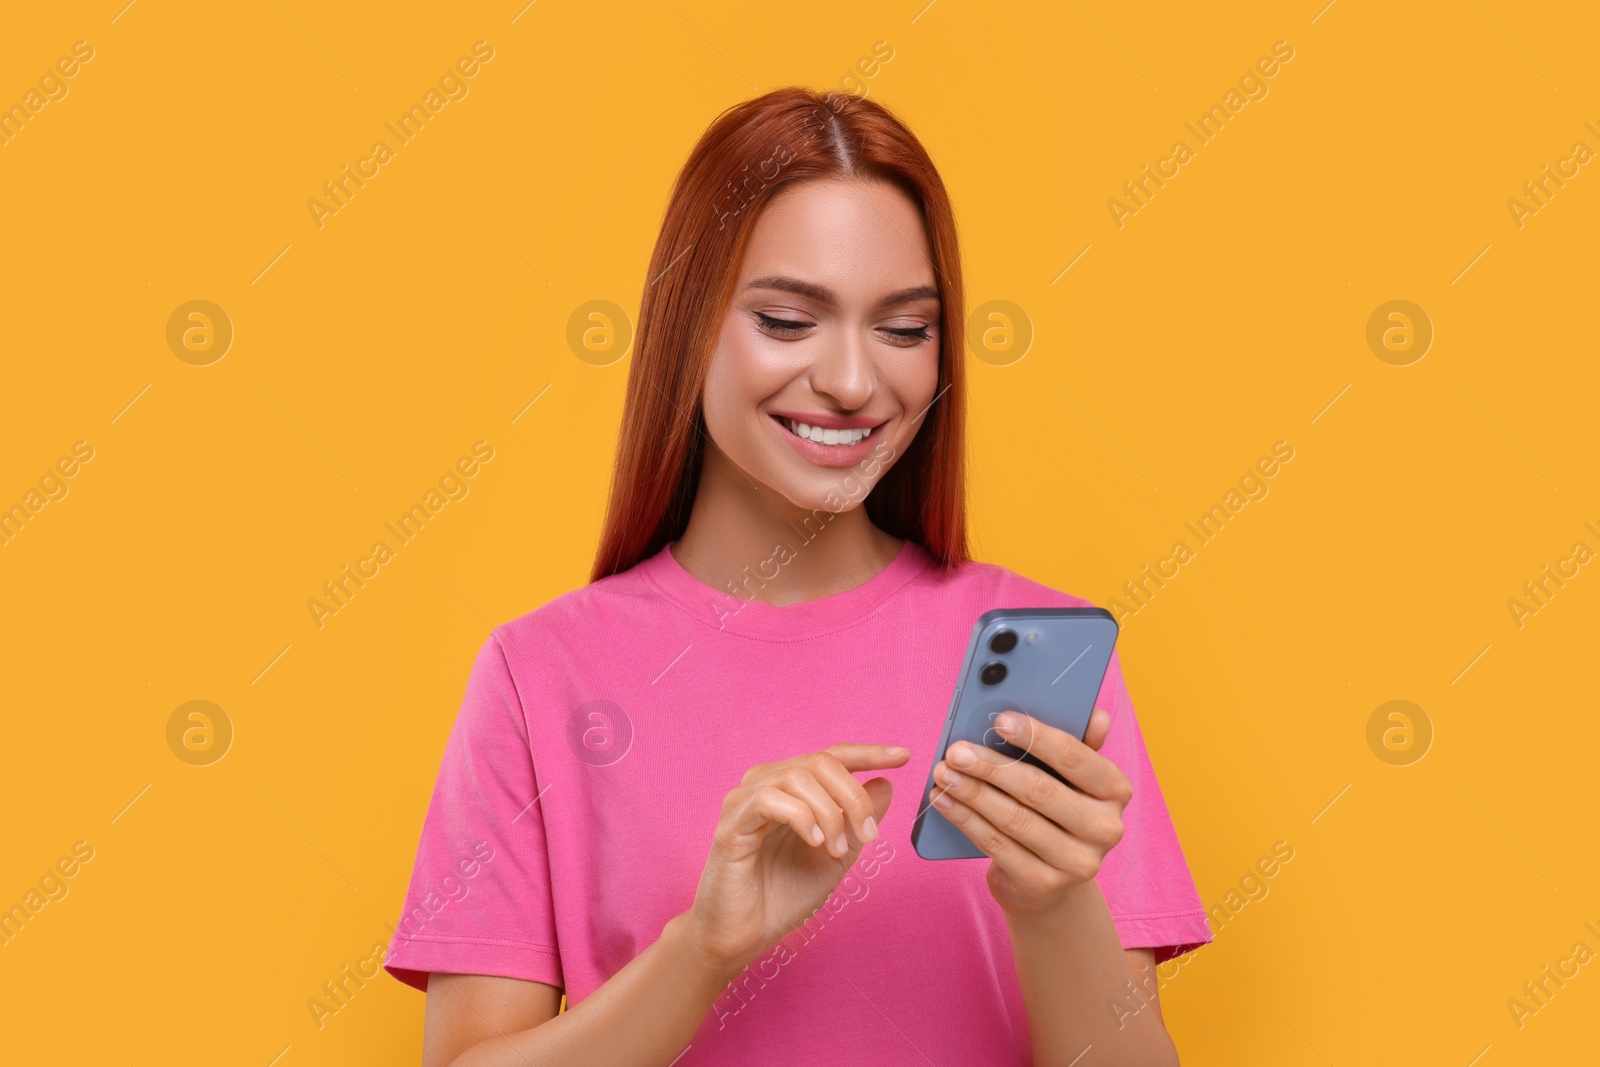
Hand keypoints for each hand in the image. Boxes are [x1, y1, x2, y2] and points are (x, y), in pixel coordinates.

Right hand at [684, 743, 907, 971]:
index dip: (869, 753)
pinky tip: (814, 842)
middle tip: (868, 836)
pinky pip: (769, 798)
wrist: (742, 936)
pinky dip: (801, 817)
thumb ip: (858, 822)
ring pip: (799, 776)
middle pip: (821, 762)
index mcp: (793, 791)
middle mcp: (768, 785)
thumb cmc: (782, 897)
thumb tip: (886, 784)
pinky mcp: (732, 822)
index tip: (903, 756)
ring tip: (834, 849)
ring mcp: (746, 800)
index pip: (833, 757)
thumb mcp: (836, 858)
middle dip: (854, 796)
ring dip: (829, 813)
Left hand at [929, 708, 1130, 918]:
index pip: (1074, 757)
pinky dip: (966, 820)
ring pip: (1014, 819)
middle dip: (991, 767)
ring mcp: (1076, 862)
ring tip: (943, 773)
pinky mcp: (1043, 885)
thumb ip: (1077, 745)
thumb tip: (1097, 715)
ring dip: (972, 792)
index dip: (1035, 736)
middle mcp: (1104, 829)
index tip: (999, 720)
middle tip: (956, 751)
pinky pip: (997, 846)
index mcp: (1115, 791)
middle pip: (1039, 790)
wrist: (1051, 885)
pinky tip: (945, 801)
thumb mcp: (1070, 779)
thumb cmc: (1055, 813)